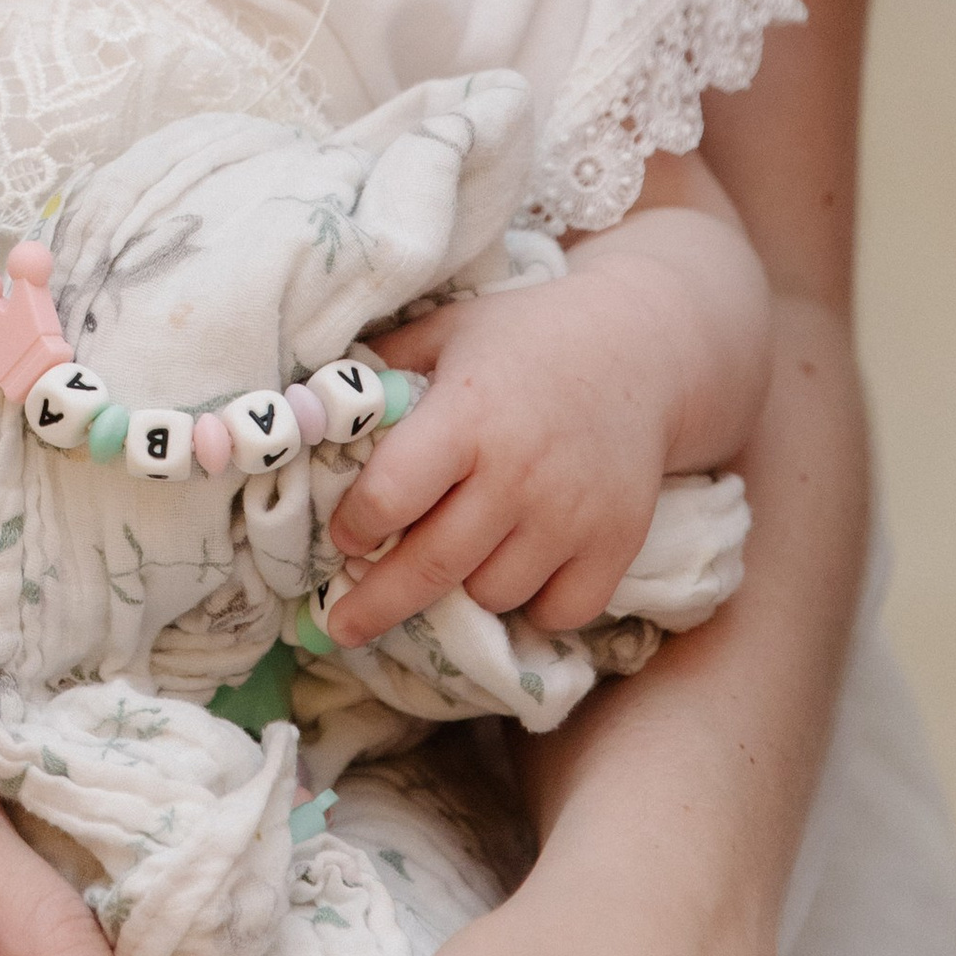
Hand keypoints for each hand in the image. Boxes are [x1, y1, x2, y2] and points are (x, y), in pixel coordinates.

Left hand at [328, 180, 771, 644]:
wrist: (644, 348)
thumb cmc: (527, 338)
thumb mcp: (447, 332)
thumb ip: (382, 367)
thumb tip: (311, 405)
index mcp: (468, 415)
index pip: (391, 496)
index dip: (355, 525)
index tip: (343, 535)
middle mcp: (519, 473)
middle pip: (433, 567)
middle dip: (376, 603)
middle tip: (342, 624)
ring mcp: (572, 516)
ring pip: (493, 595)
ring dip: (461, 591)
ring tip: (452, 562)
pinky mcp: (617, 545)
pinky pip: (557, 612)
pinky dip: (531, 606)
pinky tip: (514, 573)